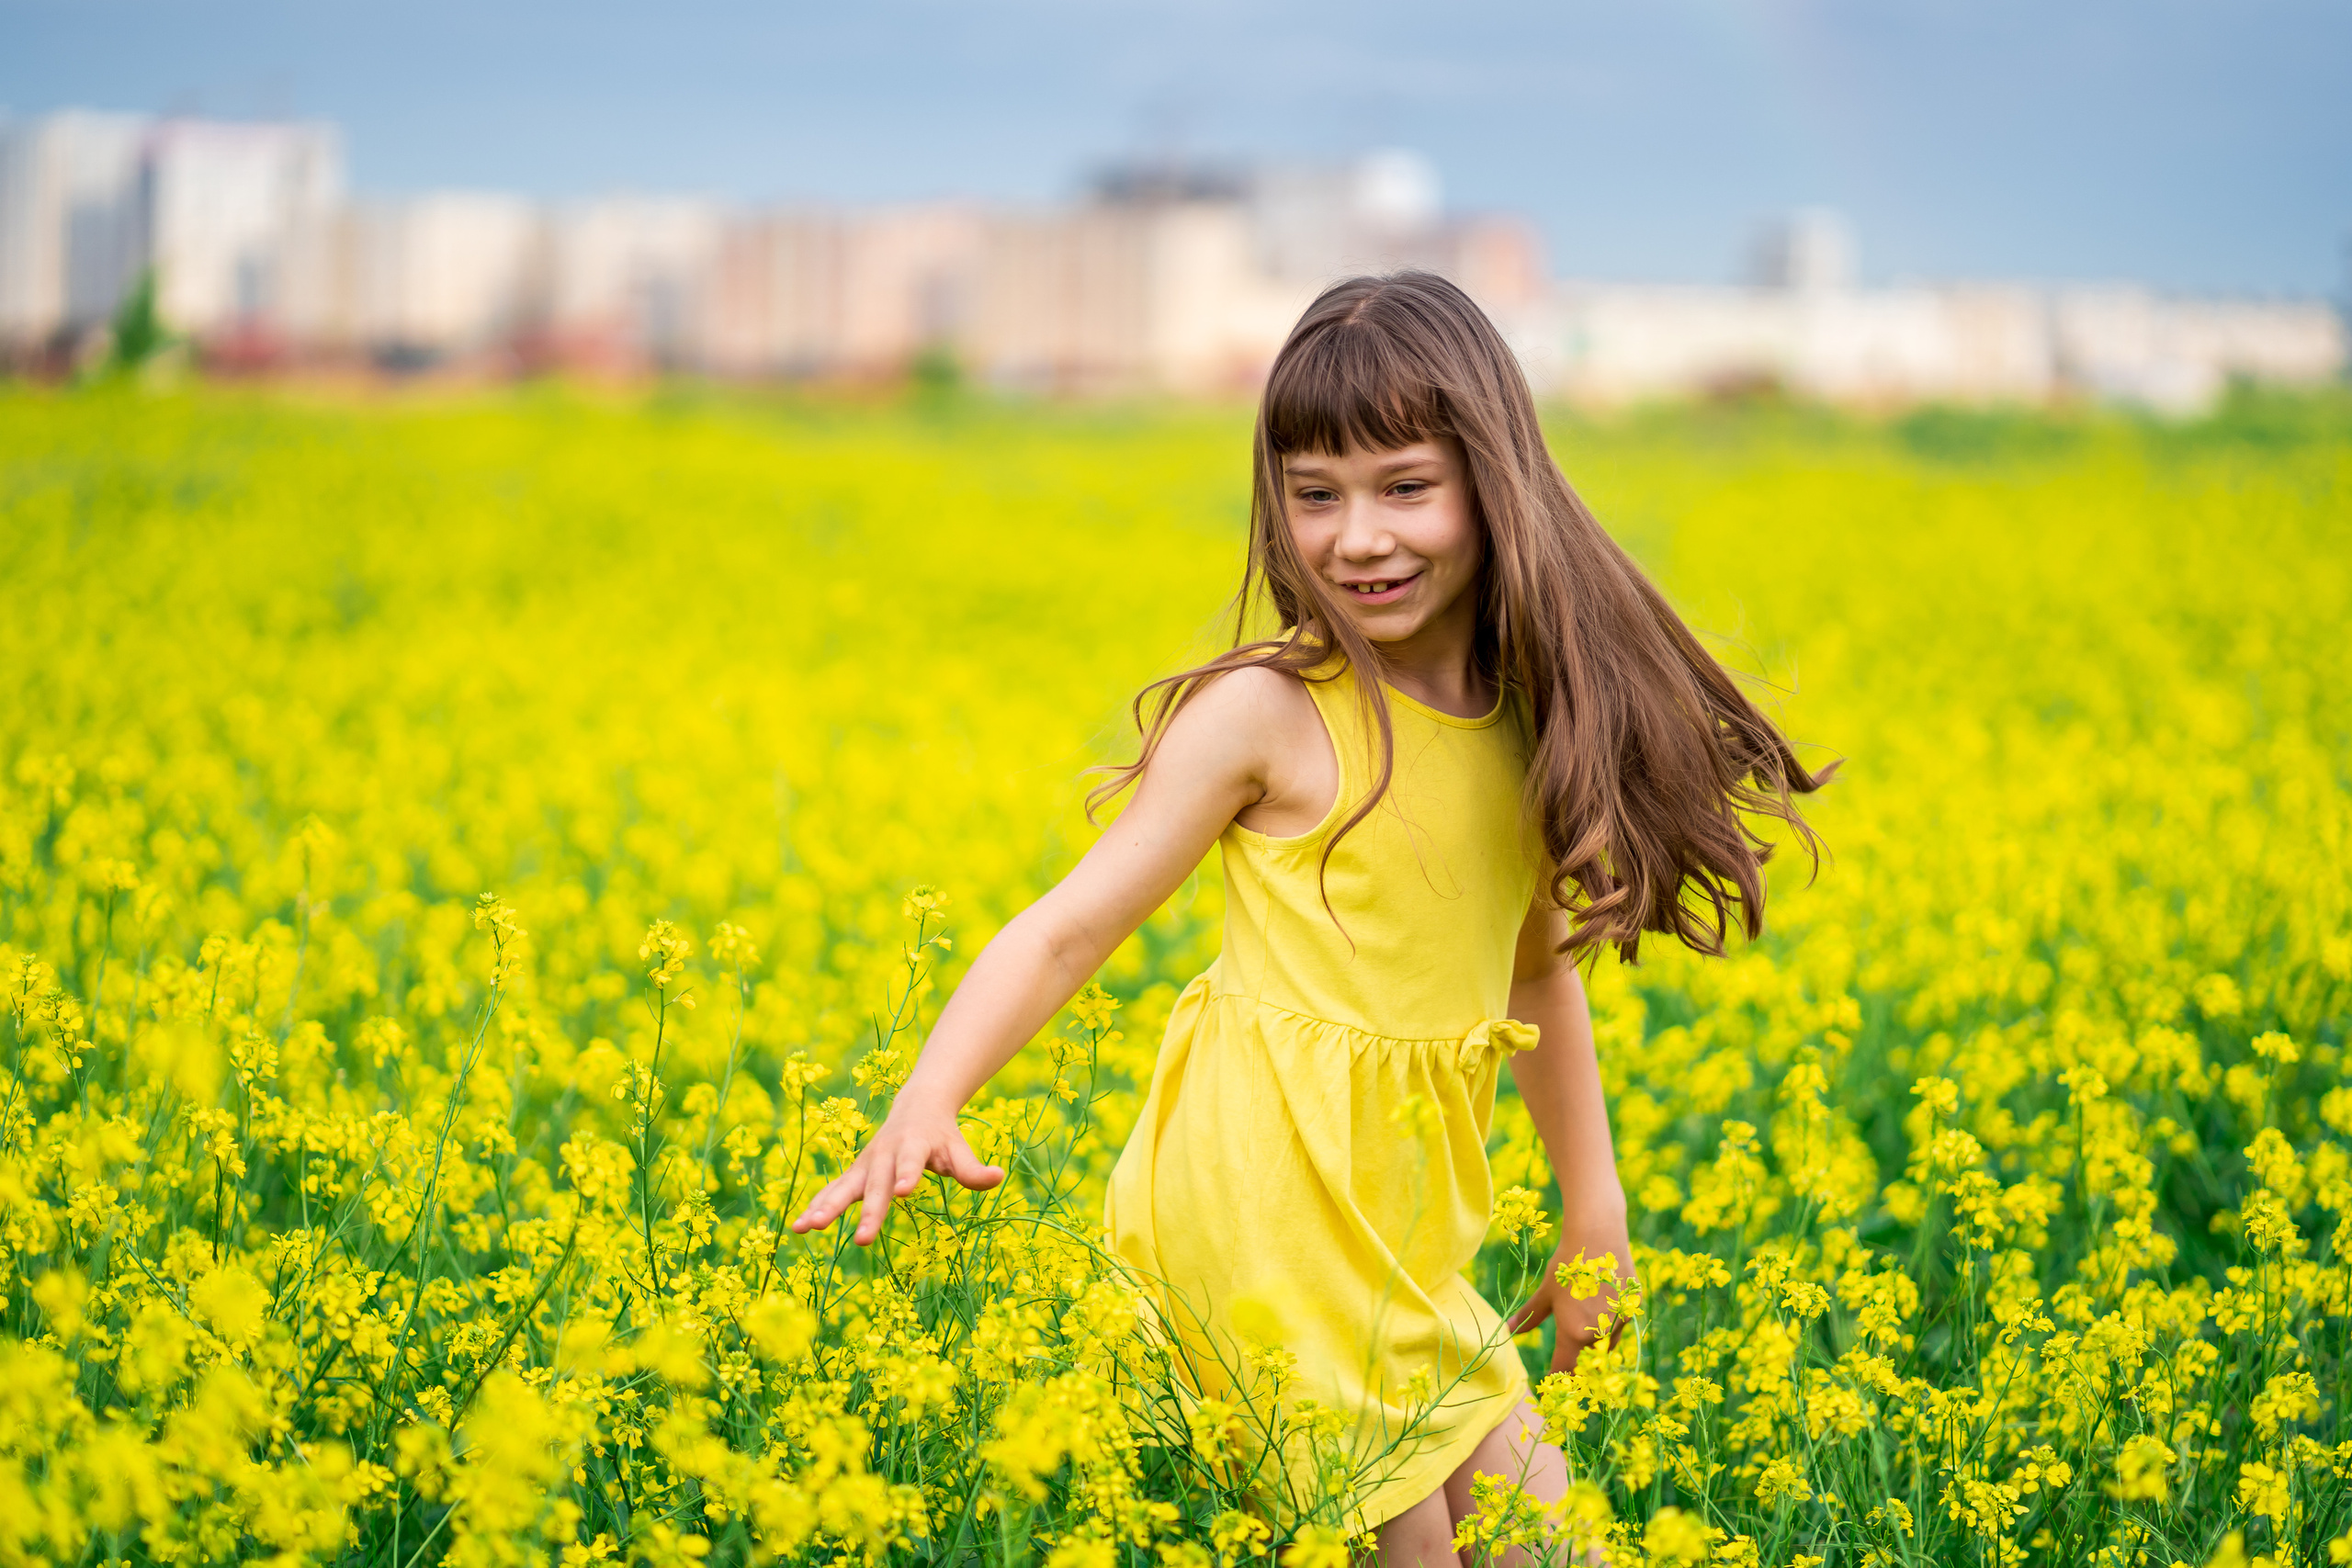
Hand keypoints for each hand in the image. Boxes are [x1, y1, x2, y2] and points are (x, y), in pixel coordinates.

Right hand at [788, 1099, 1003, 1244]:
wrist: (917, 1107)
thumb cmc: (941, 1136)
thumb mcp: (958, 1149)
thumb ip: (973, 1169)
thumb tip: (997, 1178)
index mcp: (912, 1145)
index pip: (910, 1162)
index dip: (907, 1174)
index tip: (904, 1191)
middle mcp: (884, 1155)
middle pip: (875, 1184)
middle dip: (868, 1211)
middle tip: (864, 1238)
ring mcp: (865, 1165)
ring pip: (844, 1187)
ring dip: (826, 1207)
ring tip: (806, 1228)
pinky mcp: (854, 1174)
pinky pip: (832, 1191)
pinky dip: (815, 1206)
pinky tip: (799, 1227)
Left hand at [1505, 1204, 1637, 1374]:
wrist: (1599, 1236)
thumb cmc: (1567, 1265)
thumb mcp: (1546, 1292)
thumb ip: (1529, 1316)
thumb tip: (1507, 1330)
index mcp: (1574, 1334)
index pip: (1565, 1368)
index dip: (1557, 1377)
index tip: (1551, 1383)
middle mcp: (1600, 1333)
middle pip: (1588, 1359)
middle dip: (1577, 1361)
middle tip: (1567, 1357)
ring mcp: (1620, 1320)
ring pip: (1607, 1343)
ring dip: (1595, 1342)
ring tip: (1583, 1325)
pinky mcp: (1633, 1306)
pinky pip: (1620, 1324)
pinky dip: (1610, 1322)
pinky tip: (1601, 1304)